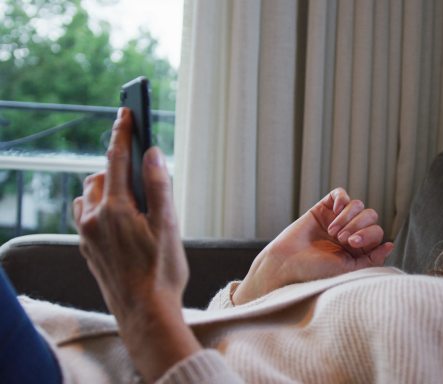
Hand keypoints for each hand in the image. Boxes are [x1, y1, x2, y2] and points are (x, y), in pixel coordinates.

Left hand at [72, 108, 199, 381]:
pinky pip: (85, 216)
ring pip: (88, 196)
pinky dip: (98, 207)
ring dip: (105, 188)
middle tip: (141, 174)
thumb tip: (152, 154)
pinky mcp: (86, 249)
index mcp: (116, 209)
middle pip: (100, 176)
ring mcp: (86, 235)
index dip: (122, 133)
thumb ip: (159, 186)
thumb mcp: (168, 226)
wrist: (144, 313)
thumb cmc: (162, 272)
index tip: (125, 112)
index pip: (116, 159)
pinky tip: (117, 219)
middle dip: (116, 166)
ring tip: (130, 198)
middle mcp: (94, 218)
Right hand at [233, 188, 393, 303]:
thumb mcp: (350, 269)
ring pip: (358, 204)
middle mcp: (350, 232)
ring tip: (332, 232)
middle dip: (358, 226)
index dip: (368, 235)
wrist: (287, 264)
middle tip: (342, 239)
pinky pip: (341, 194)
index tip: (351, 245)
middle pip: (371, 216)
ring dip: (348, 217)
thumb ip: (372, 259)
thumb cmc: (316, 272)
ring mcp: (337, 219)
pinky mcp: (323, 208)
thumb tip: (390, 244)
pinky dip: (341, 199)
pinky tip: (334, 212)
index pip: (376, 232)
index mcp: (359, 249)